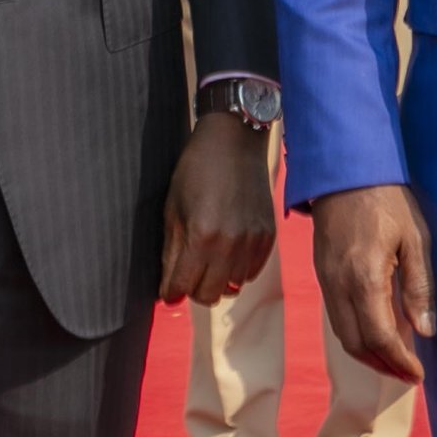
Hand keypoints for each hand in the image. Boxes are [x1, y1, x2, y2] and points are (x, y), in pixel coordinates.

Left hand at [158, 112, 274, 306]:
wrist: (234, 141)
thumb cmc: (196, 170)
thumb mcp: (173, 209)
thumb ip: (171, 252)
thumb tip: (168, 288)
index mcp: (201, 236)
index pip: (183, 287)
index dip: (171, 291)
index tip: (168, 289)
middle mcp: (230, 244)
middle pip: (209, 295)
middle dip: (193, 289)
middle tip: (187, 274)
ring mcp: (252, 241)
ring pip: (232, 287)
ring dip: (217, 281)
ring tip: (208, 260)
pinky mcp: (268, 236)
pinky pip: (251, 273)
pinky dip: (238, 271)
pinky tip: (228, 252)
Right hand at [311, 183, 434, 382]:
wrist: (346, 168)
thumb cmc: (387, 198)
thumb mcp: (416, 238)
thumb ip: (420, 286)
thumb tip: (425, 331)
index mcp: (365, 276)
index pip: (381, 337)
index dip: (400, 362)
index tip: (418, 374)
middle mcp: (339, 283)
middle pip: (356, 344)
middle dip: (382, 366)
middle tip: (408, 374)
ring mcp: (325, 278)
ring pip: (342, 333)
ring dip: (367, 354)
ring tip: (394, 360)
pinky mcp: (320, 271)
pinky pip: (335, 315)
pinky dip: (354, 333)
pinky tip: (375, 331)